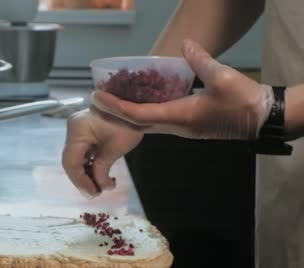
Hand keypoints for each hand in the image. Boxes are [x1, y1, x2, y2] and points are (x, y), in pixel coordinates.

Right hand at [62, 106, 143, 196]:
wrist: (136, 106)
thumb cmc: (128, 124)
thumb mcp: (116, 148)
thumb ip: (102, 169)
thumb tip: (100, 188)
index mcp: (78, 129)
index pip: (71, 161)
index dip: (80, 180)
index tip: (93, 193)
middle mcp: (72, 129)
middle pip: (70, 161)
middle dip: (82, 179)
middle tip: (96, 193)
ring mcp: (75, 131)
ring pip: (74, 159)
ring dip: (86, 174)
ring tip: (99, 186)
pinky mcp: (82, 133)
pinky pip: (80, 153)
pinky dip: (88, 165)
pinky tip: (98, 175)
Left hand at [94, 39, 273, 139]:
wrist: (262, 120)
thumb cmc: (243, 101)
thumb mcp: (222, 77)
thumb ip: (200, 60)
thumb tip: (185, 45)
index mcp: (179, 116)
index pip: (138, 115)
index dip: (116, 106)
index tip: (99, 97)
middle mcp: (175, 126)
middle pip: (136, 123)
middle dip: (115, 111)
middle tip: (98, 99)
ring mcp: (181, 129)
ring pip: (146, 124)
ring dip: (127, 113)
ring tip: (113, 98)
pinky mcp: (187, 127)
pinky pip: (157, 121)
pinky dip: (142, 112)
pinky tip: (138, 101)